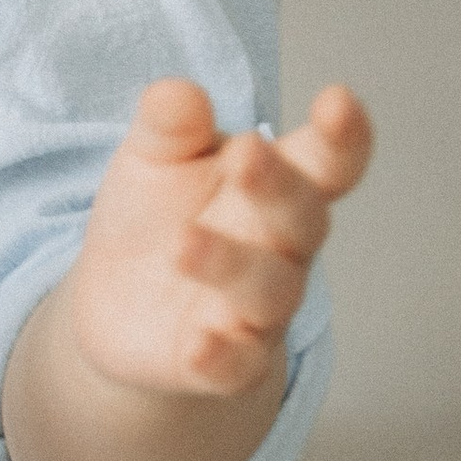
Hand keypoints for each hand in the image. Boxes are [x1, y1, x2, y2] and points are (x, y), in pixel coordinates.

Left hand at [74, 78, 371, 398]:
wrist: (117, 307)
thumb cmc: (154, 217)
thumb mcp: (152, 160)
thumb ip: (168, 126)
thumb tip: (177, 94)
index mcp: (277, 185)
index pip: (329, 160)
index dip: (343, 135)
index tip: (338, 101)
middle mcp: (282, 248)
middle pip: (304, 218)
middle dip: (280, 187)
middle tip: (245, 154)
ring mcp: (258, 309)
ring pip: (269, 290)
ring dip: (230, 265)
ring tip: (182, 245)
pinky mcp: (226, 363)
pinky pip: (236, 366)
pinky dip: (221, 357)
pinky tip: (197, 347)